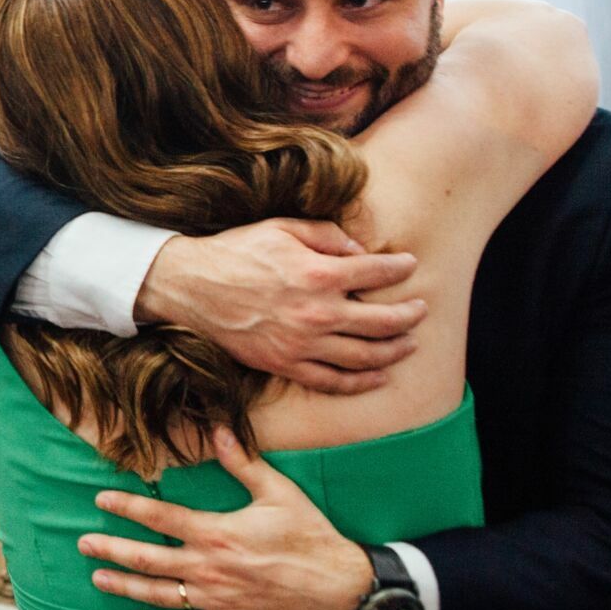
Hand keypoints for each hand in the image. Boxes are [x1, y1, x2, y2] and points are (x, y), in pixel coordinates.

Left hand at [78, 427, 370, 609]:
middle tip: (83, 544)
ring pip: (159, 595)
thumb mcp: (278, 493)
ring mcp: (217, 600)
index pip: (159, 518)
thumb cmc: (311, 538)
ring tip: (99, 580)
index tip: (100, 501)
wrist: (344, 590)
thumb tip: (218, 429)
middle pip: (147, 559)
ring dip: (125, 587)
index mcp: (217, 532)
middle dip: (111, 550)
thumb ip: (242, 463)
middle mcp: (209, 568)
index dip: (126, 508)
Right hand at [135, 220, 425, 393]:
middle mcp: (317, 313)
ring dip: (395, 350)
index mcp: (319, 274)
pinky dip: (362, 382)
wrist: (189, 285)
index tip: (410, 265)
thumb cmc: (234, 251)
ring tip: (410, 342)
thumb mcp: (281, 227)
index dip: (401, 268)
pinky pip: (333, 381)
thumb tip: (359, 251)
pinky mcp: (284, 364)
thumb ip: (326, 235)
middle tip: (420, 310)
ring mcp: (302, 344)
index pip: (377, 273)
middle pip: (383, 321)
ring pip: (366, 356)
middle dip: (410, 315)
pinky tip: (378, 375)